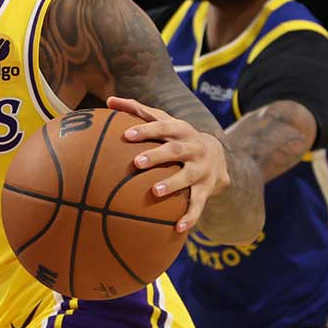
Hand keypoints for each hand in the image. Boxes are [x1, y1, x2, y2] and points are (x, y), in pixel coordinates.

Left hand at [108, 96, 230, 232]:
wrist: (218, 155)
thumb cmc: (177, 136)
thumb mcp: (163, 121)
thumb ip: (137, 110)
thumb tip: (109, 99)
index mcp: (181, 130)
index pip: (163, 126)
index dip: (145, 130)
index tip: (126, 135)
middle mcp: (193, 148)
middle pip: (176, 151)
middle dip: (157, 156)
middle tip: (136, 163)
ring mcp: (201, 170)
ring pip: (188, 177)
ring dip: (172, 184)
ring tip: (154, 192)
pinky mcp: (206, 189)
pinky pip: (198, 205)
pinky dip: (190, 217)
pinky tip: (177, 228)